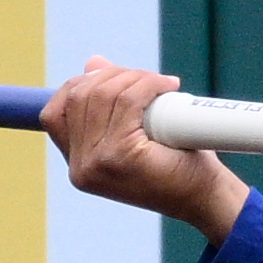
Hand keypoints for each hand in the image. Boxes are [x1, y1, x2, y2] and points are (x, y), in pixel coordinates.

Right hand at [42, 56, 250, 241]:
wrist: (208, 200)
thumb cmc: (179, 166)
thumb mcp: (137, 133)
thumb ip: (110, 104)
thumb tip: (94, 62)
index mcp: (79, 166)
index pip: (55, 115)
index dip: (78, 86)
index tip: (111, 77)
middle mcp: (81, 167)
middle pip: (79, 97)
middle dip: (112, 76)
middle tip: (147, 78)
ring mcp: (97, 162)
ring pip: (103, 94)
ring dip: (135, 77)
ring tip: (162, 83)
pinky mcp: (120, 154)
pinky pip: (127, 101)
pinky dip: (148, 85)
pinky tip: (167, 86)